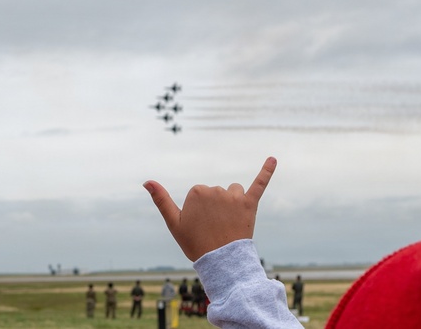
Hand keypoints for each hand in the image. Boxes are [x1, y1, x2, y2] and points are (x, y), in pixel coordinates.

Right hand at [144, 156, 276, 261]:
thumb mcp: (174, 223)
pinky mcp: (250, 203)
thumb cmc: (195, 243)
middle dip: (216, 208)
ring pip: (234, 191)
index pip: (200, 194)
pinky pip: (260, 183)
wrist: (220, 261)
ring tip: (230, 223)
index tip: (200, 225)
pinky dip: (267, 170)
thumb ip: (161, 200)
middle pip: (217, 193)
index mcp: (197, 191)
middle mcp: (216, 190)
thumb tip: (146, 181)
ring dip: (233, 203)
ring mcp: (234, 196)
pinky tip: (274, 158)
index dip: (199, 211)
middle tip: (215, 228)